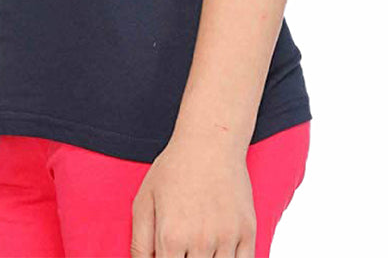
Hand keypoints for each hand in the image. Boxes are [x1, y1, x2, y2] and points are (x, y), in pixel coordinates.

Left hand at [131, 131, 255, 257]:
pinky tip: (219, 253)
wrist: (210, 141)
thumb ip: (140, 243)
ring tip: (199, 248)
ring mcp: (227, 238)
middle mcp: (199, 241)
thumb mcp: (144, 200)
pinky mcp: (248, 231)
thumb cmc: (174, 169)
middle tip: (184, 249)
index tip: (167, 254)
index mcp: (170, 237)